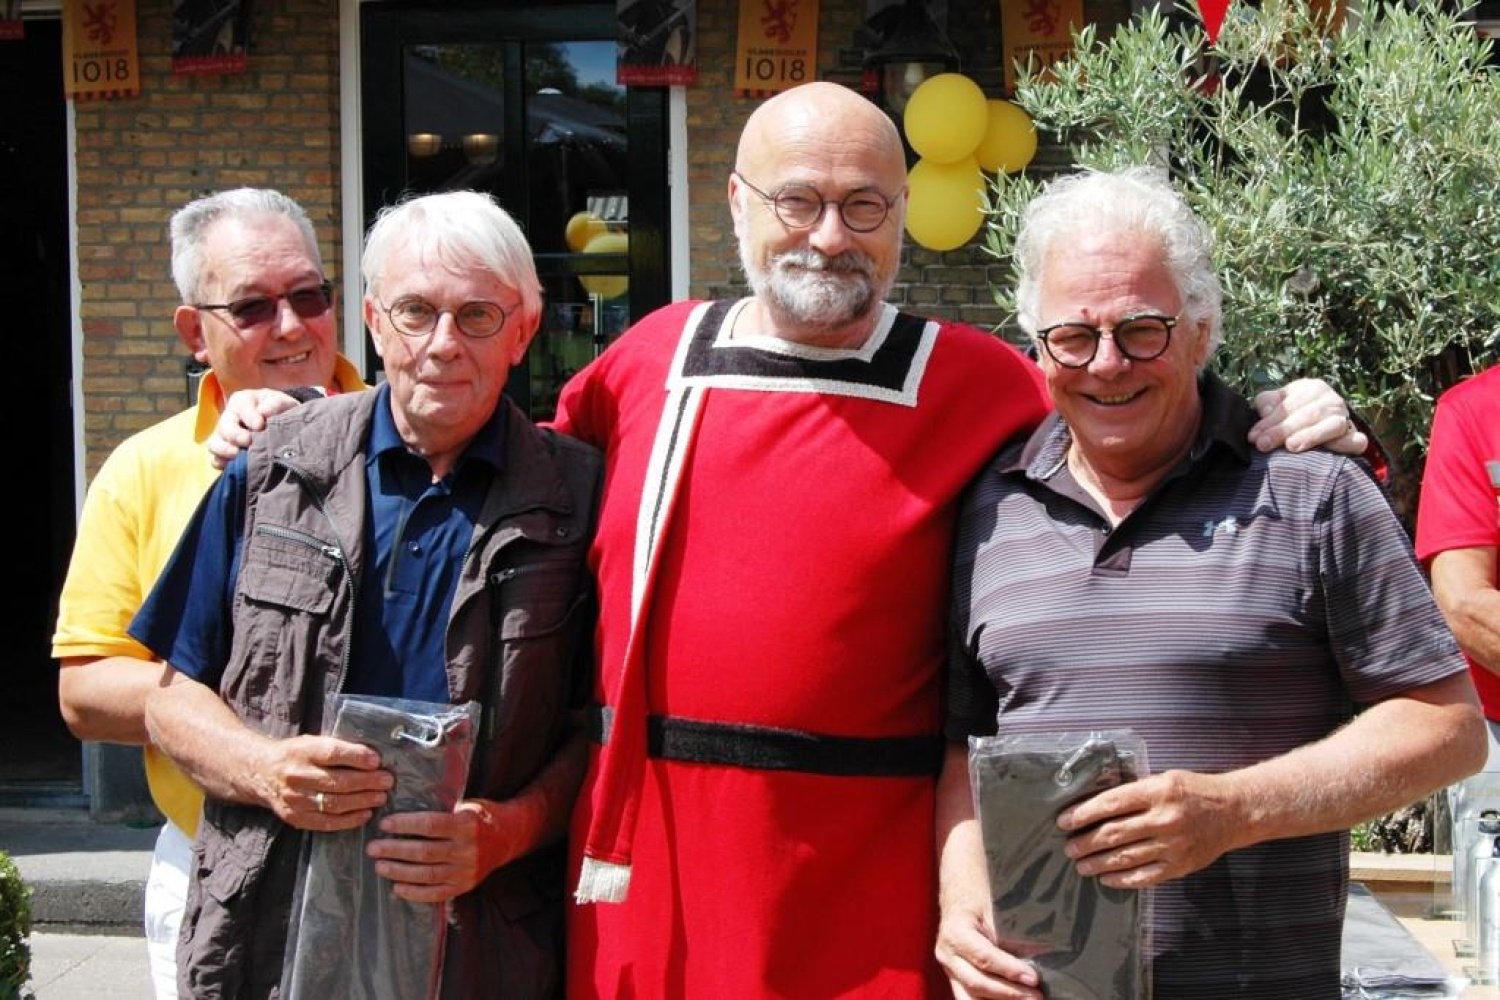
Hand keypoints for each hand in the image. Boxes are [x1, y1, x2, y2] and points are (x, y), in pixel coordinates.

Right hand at [208, 387, 301, 468]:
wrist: (283, 425)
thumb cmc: (281, 411)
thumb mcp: (283, 403)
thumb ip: (275, 405)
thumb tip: (263, 412)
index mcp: (243, 402)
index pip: (242, 408)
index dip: (250, 417)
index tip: (260, 425)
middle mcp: (230, 418)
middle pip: (224, 426)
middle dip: (234, 434)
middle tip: (247, 441)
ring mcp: (224, 437)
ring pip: (214, 443)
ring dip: (224, 450)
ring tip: (236, 455)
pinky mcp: (224, 454)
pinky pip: (216, 460)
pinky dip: (221, 463)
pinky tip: (231, 467)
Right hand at [255, 734, 390, 831]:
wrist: (260, 772)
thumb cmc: (297, 755)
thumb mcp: (312, 742)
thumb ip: (338, 749)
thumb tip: (374, 758)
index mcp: (303, 751)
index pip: (333, 753)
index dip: (357, 757)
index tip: (377, 761)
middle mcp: (297, 776)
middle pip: (337, 781)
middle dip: (367, 782)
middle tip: (387, 781)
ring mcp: (294, 799)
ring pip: (334, 804)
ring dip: (362, 801)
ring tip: (381, 797)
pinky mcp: (295, 817)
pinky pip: (326, 822)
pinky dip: (349, 820)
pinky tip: (365, 814)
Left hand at [368, 799, 520, 903]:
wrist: (509, 837)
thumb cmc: (481, 816)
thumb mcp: (465, 805)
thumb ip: (441, 810)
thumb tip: (402, 807)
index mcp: (467, 824)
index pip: (431, 825)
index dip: (405, 825)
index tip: (384, 824)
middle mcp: (468, 849)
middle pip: (425, 852)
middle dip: (395, 850)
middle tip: (373, 847)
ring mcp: (467, 870)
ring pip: (427, 874)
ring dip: (399, 871)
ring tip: (380, 866)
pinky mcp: (465, 886)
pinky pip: (436, 894)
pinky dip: (414, 893)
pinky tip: (397, 887)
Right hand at [935, 903, 1043, 999]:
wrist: (958, 895)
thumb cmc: (979, 897)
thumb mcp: (994, 908)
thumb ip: (1008, 934)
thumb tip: (1036, 956)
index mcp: (955, 932)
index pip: (984, 957)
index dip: (1009, 970)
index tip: (1033, 978)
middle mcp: (947, 953)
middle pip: (977, 982)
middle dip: (1009, 992)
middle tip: (1036, 996)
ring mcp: (948, 968)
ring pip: (969, 996)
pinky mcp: (954, 977)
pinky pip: (969, 997)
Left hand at [1056, 769, 1243, 888]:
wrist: (1233, 811)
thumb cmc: (1193, 791)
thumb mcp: (1163, 779)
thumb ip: (1135, 792)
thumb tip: (1096, 806)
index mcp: (1157, 792)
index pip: (1110, 804)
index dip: (1083, 813)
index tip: (1064, 821)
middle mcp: (1163, 819)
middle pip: (1113, 834)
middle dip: (1085, 842)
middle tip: (1069, 847)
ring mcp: (1172, 845)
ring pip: (1125, 858)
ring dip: (1098, 863)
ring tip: (1081, 865)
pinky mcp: (1180, 866)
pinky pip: (1144, 876)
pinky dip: (1122, 879)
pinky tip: (1106, 878)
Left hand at [1249, 378, 1367, 454]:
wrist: (1322, 427)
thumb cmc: (1292, 415)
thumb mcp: (1277, 404)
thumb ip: (1267, 403)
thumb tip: (1264, 410)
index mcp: (1312, 388)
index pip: (1290, 403)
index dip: (1270, 420)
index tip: (1253, 437)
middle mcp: (1332, 400)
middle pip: (1308, 414)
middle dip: (1282, 430)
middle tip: (1263, 445)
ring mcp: (1345, 418)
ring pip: (1331, 425)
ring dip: (1311, 436)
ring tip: (1291, 446)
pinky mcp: (1355, 437)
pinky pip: (1355, 440)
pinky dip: (1345, 444)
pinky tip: (1332, 450)